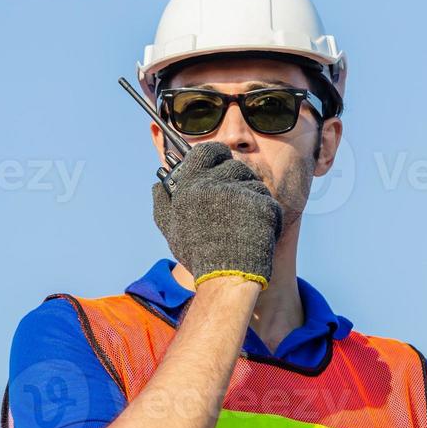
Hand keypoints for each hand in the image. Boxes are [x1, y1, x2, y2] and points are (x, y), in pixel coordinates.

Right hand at [151, 142, 281, 287]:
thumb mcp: (170, 228)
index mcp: (192, 186)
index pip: (207, 151)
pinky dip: (267, 215)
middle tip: (236, 201)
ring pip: (254, 183)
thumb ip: (162, 202)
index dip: (217, 153)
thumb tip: (157, 185)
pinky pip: (268, 201)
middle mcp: (215, 184)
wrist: (226, 277)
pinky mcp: (262, 205)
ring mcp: (240, 194)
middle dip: (238, 180)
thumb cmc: (197, 253)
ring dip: (253, 197)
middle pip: (235, 166)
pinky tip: (257, 231)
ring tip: (246, 221)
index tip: (221, 160)